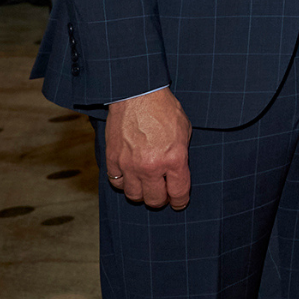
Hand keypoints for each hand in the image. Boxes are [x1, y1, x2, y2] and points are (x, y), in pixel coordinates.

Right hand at [104, 88, 192, 209]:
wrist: (137, 94)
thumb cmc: (164, 109)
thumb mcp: (185, 130)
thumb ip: (181, 154)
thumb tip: (178, 172)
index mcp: (174, 159)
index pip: (178, 193)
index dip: (180, 202)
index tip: (179, 203)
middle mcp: (151, 166)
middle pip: (154, 200)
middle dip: (161, 200)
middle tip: (162, 194)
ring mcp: (129, 165)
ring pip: (134, 195)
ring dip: (141, 193)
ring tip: (146, 185)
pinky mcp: (112, 159)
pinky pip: (116, 183)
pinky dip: (123, 182)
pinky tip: (130, 175)